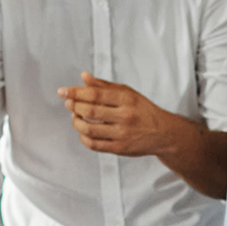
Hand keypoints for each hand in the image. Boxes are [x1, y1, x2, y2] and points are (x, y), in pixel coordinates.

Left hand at [58, 71, 174, 156]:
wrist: (164, 133)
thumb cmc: (144, 111)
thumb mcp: (128, 93)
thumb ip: (105, 86)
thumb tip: (84, 77)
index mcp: (127, 99)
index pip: (95, 94)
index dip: (75, 92)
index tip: (63, 91)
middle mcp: (125, 116)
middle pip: (89, 110)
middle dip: (73, 106)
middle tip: (68, 103)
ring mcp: (122, 134)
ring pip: (88, 129)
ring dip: (76, 122)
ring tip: (75, 117)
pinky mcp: (120, 148)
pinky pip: (94, 144)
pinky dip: (83, 137)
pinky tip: (83, 131)